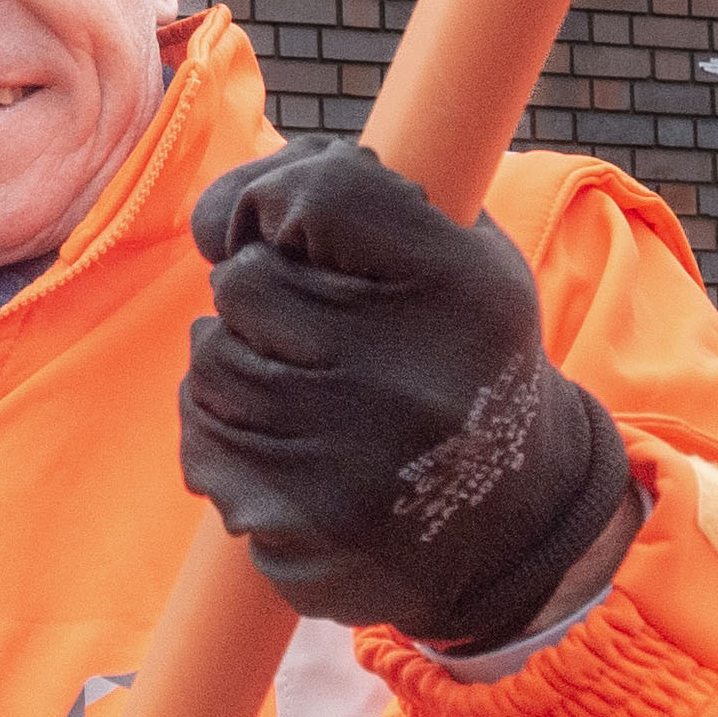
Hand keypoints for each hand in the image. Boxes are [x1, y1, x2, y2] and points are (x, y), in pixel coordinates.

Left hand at [178, 143, 639, 657]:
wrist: (517, 519)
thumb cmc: (463, 359)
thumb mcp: (463, 254)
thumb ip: (357, 194)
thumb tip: (221, 212)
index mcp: (458, 288)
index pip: (319, 194)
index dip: (276, 198)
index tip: (287, 232)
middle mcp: (402, 376)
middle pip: (243, 280)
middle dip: (259, 292)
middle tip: (309, 326)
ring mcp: (342, 459)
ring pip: (210, 357)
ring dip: (237, 359)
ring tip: (302, 383)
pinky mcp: (294, 522)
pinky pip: (200, 439)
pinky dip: (224, 430)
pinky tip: (287, 441)